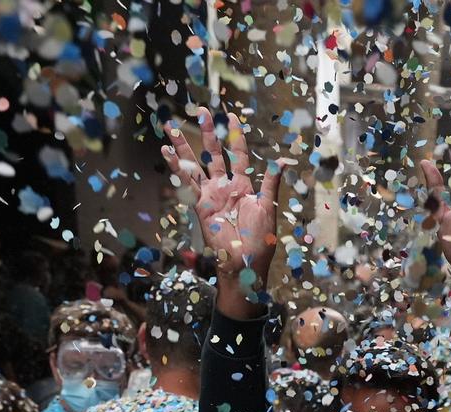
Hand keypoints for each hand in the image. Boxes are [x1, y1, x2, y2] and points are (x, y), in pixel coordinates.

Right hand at [165, 113, 285, 318]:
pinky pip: (186, 182)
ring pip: (196, 164)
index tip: (232, 117)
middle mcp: (225, 186)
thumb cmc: (259, 240)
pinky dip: (175, 167)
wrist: (244, 262)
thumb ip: (271, 182)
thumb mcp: (268, 207)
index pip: (239, 154)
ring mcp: (211, 194)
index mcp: (244, 185)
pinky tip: (165, 152)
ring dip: (185, 146)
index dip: (236, 136)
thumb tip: (284, 160)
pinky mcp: (199, 204)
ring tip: (173, 127)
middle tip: (202, 111)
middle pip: (215, 153)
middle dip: (209, 132)